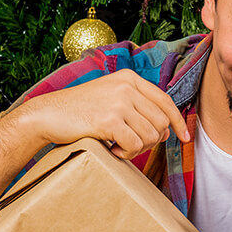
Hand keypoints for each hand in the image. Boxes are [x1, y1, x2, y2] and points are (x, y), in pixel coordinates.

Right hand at [23, 69, 190, 158]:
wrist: (48, 114)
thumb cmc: (80, 111)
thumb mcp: (110, 96)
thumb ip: (136, 104)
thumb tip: (166, 128)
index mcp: (129, 78)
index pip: (166, 101)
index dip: (177, 122)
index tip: (184, 138)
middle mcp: (127, 86)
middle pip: (160, 122)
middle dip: (152, 140)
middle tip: (132, 145)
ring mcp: (119, 102)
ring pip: (150, 135)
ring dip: (138, 148)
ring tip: (119, 146)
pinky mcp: (109, 120)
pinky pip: (135, 144)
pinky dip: (127, 153)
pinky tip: (113, 150)